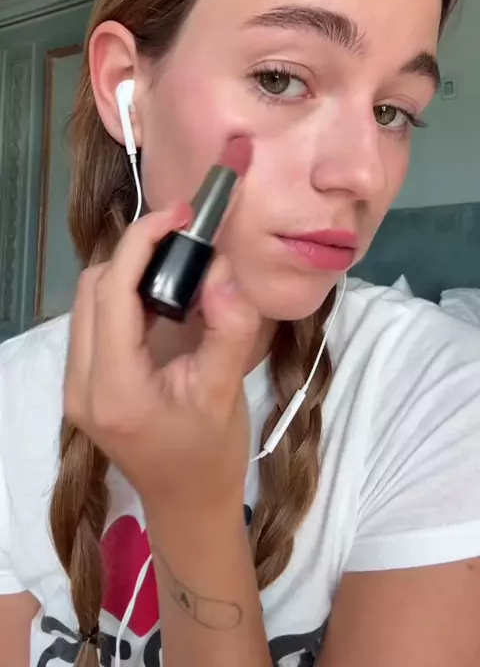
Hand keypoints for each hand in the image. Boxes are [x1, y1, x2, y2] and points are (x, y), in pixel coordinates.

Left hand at [63, 203, 262, 520]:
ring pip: (88, 301)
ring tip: (176, 268)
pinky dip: (123, 296)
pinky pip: (94, 320)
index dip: (142, 242)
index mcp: (115, 387)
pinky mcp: (83, 384)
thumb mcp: (226, 392)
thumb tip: (220, 269)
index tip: (182, 216)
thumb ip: (227, 328)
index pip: (112, 292)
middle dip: (134, 253)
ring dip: (127, 273)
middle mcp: (81, 383)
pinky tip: (160, 299)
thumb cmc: (212, 455)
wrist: (188, 504)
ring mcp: (76, 386)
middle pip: (92, 289)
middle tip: (185, 242)